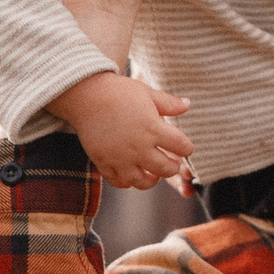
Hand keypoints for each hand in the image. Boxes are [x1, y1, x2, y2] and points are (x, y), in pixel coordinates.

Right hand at [51, 69, 192, 190]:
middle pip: (166, 168)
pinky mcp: (104, 163)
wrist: (85, 95)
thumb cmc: (118, 91)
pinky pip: (119, 182)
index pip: (181, 146)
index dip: (187, 148)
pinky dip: (127, 182)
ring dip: (152, 180)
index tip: (185, 147)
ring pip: (143, 182)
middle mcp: (139, 147)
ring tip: (153, 174)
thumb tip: (188, 105)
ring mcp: (121, 158)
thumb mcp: (146, 92)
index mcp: (154, 128)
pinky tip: (131, 175)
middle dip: (173, 167)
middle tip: (172, 163)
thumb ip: (168, 103)